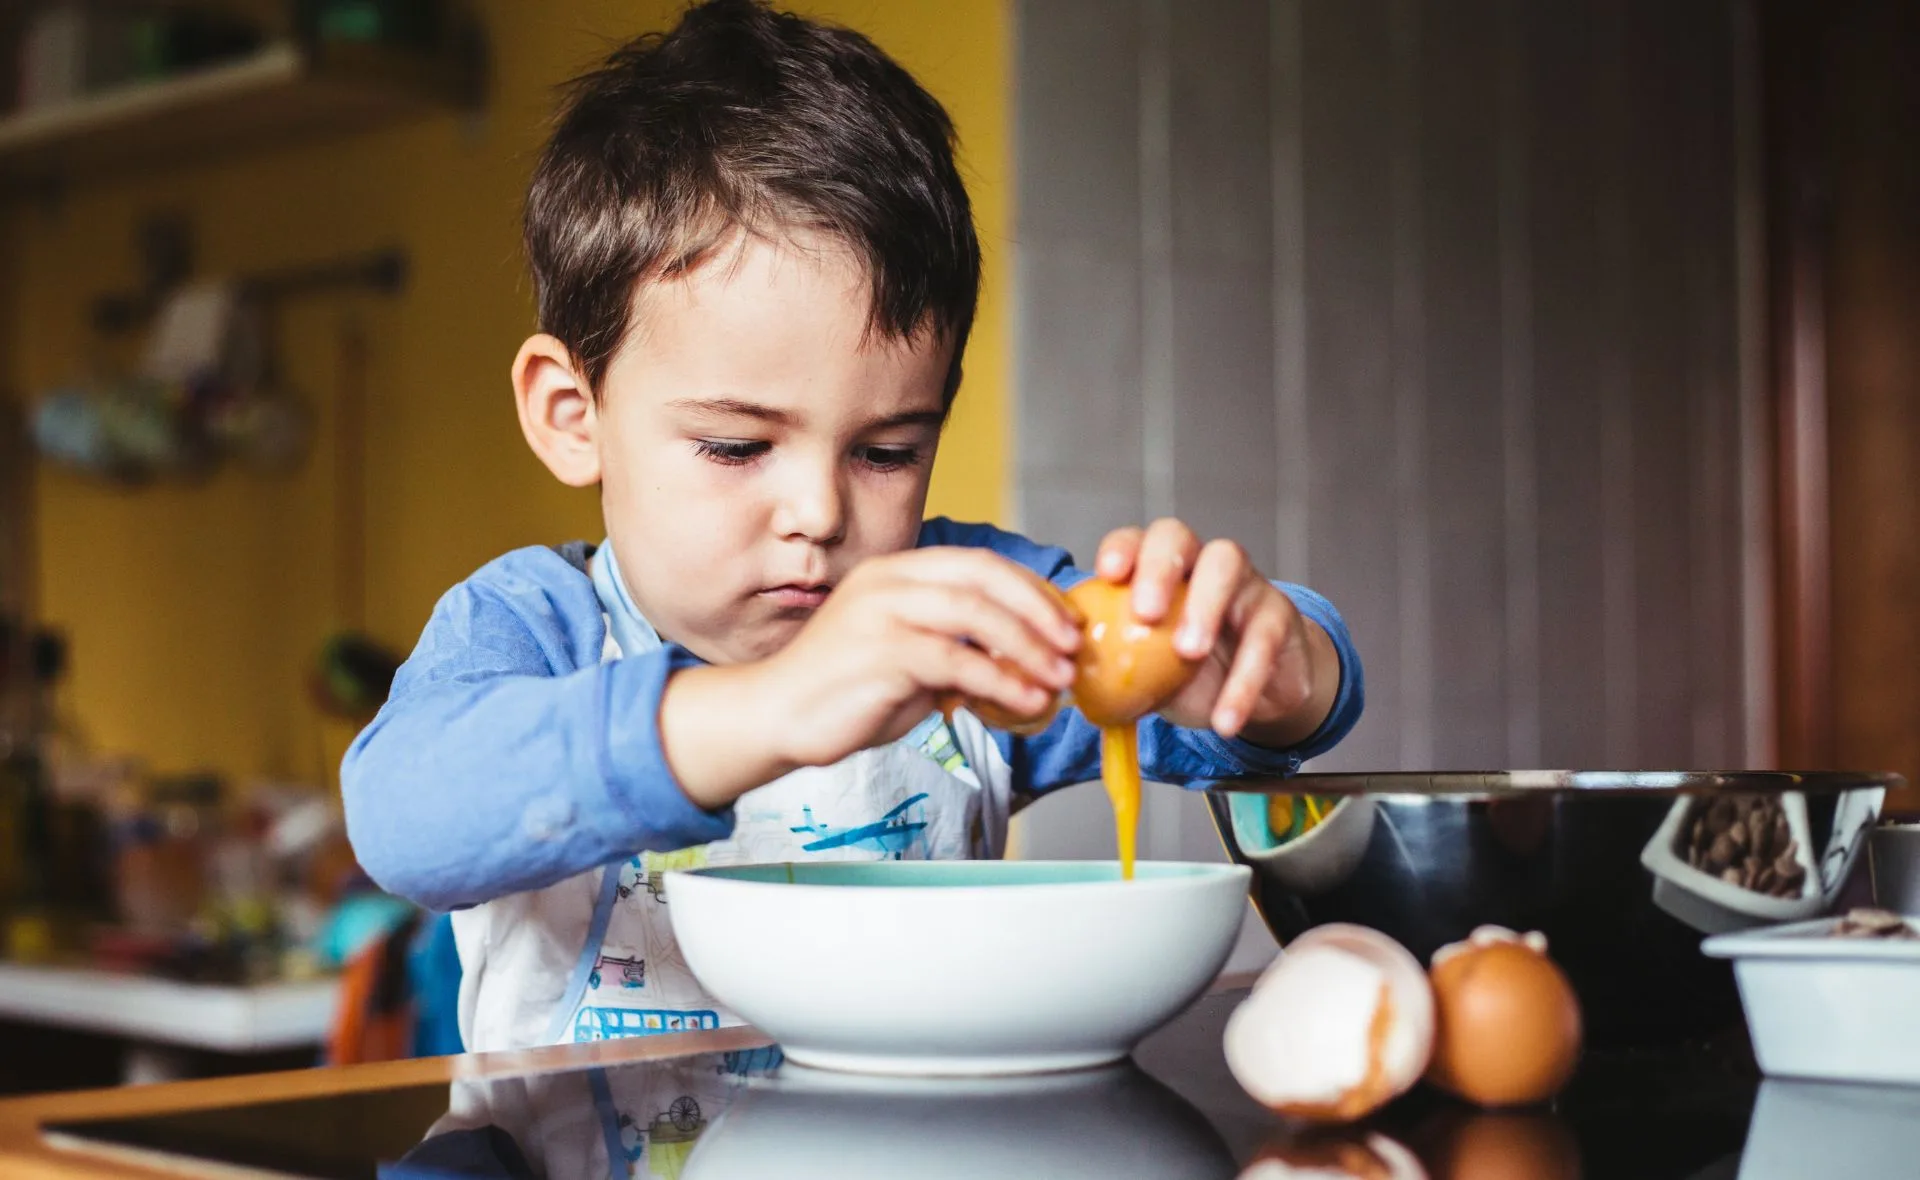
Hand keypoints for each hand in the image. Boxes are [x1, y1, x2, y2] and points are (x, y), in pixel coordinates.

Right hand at [660, 548, 1080, 805]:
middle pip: (984, 577)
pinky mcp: (880, 653)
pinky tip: (1027, 702)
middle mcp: (889, 581)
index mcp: (897, 571)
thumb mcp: (910, 663)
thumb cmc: (843, 692)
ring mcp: (881, 613)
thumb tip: (1020, 664)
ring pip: (975, 614)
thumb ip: (956, 651)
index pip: (979, 564)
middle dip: (1038, 610)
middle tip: (1072, 644)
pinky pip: (956, 662)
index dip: (1030, 589)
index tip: (1065, 621)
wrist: (774, 717)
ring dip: (1028, 646)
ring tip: (1059, 677)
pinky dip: (1001, 681)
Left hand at [1094, 519, 1337, 744]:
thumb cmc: (1183, 673)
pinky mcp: (1278, 615)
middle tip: (1145, 612)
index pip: (1135, 540)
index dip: (1121, 549)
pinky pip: (1264, 636)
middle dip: (1158, 567)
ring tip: (1188, 653)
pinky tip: (1225, 718)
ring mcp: (1242, 582)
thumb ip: (1108, 666)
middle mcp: (1197, 562)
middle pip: (1177, 536)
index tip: (1107, 573)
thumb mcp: (1143, 670)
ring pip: (1227, 562)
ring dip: (1205, 606)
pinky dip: (1243, 681)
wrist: (1248, 696)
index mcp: (1156, 570)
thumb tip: (1059, 680)